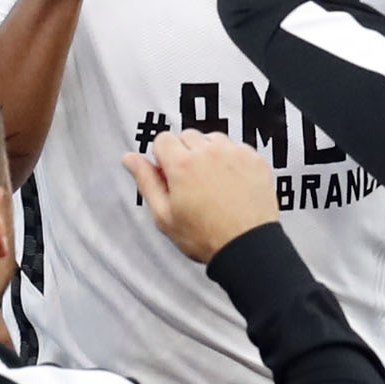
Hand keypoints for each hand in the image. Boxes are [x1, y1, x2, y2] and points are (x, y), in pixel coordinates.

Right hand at [123, 132, 282, 262]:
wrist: (247, 247)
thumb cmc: (205, 237)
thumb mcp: (165, 215)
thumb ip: (146, 181)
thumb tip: (130, 159)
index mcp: (182, 165)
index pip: (163, 139)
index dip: (163, 158)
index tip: (170, 175)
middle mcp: (209, 152)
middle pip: (187, 136)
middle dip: (185, 155)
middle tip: (191, 183)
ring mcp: (235, 153)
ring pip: (213, 139)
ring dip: (209, 154)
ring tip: (212, 183)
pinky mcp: (255, 159)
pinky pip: (236, 148)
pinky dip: (232, 160)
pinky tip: (231, 183)